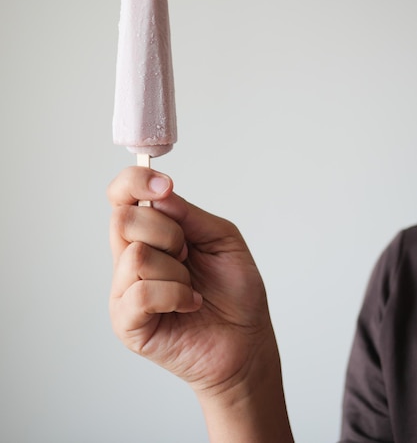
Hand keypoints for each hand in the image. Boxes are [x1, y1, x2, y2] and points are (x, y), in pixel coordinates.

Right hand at [108, 166, 293, 441]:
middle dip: (168, 232)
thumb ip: (189, 214)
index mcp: (149, 233)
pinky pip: (141, 292)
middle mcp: (130, 257)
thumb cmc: (234, 291)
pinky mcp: (127, 322)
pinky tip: (190, 303)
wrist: (247, 342)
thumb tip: (157, 196)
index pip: (120, 196)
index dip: (134, 181)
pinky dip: (175, 294)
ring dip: (177, 270)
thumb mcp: (222, 238)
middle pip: (124, 218)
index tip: (164, 185)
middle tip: (189, 254)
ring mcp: (125, 290)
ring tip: (191, 286)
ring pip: (136, 255)